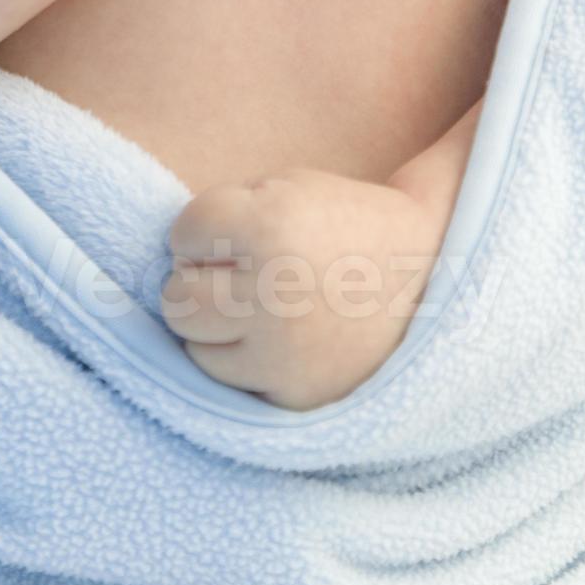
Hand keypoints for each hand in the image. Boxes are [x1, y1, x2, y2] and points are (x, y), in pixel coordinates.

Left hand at [159, 168, 448, 410]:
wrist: (432, 278)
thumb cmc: (345, 224)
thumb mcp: (287, 188)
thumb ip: (224, 216)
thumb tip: (152, 265)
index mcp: (272, 227)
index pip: (182, 232)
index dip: (205, 227)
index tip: (237, 227)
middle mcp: (273, 295)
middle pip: (175, 297)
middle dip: (200, 279)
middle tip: (237, 271)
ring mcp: (283, 354)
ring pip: (194, 347)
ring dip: (214, 325)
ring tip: (256, 307)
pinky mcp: (292, 397)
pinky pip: (229, 382)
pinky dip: (242, 361)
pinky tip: (275, 339)